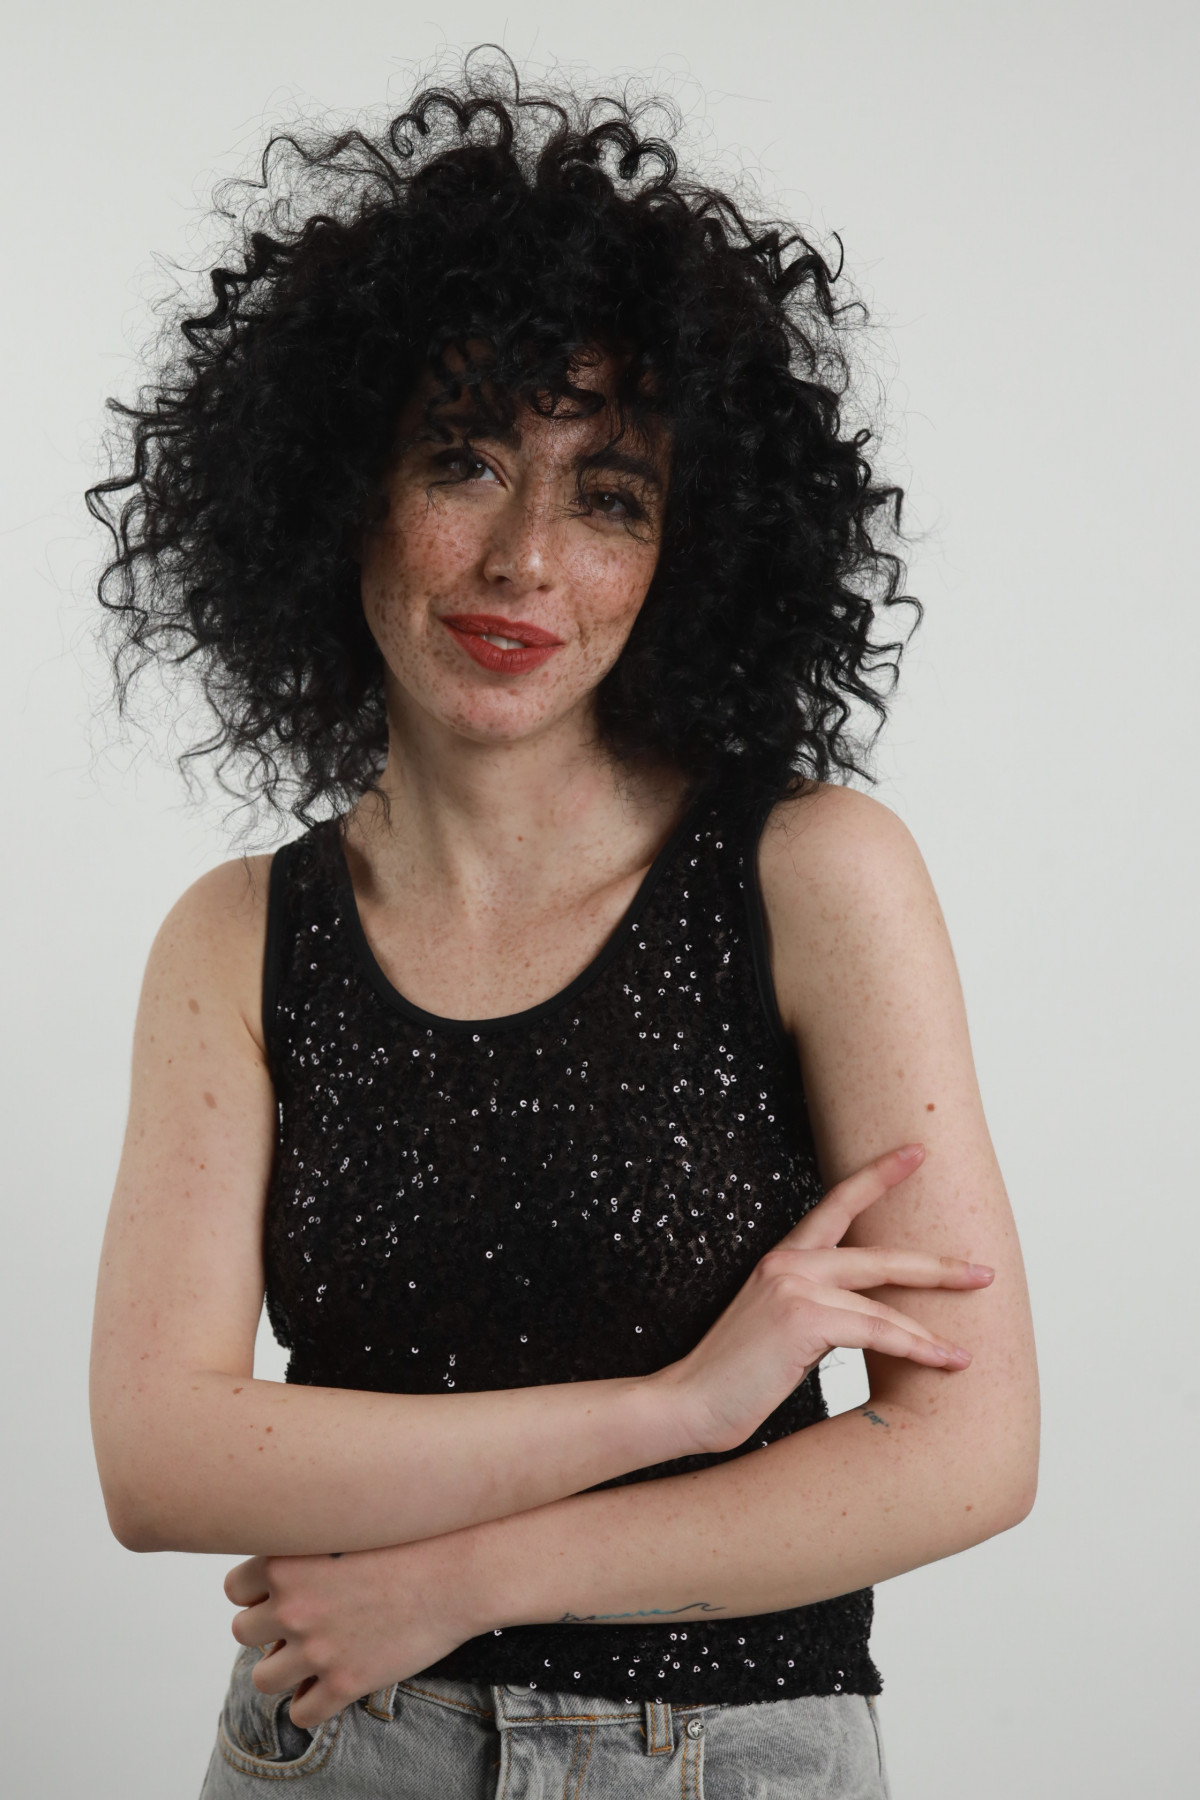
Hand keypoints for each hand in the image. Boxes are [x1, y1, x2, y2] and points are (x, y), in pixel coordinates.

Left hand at [225, 1529, 486, 1729]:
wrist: (459, 1569)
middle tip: (302, 1619)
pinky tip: (330, 1684)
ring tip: (309, 1655)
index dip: (258, 1589)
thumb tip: (281, 1564)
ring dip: (282, 1669)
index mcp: (286, 1562)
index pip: (235, 1588)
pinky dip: (311, 1703)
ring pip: (264, 1679)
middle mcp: (292, 1608)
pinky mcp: (345, 1683)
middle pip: (243, 1633)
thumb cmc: (411, 1536)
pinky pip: (303, 1713)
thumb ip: (306, 1540)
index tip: (283, 1588)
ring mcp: (317, 1650)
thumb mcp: (347, 1522)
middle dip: (268, 1628)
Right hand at [653, 1143, 993, 1455]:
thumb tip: (862, 1324)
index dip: (878, 1176)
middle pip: (880, 1254)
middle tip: (982, 1272)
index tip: (915, 1153)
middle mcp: (789, 1263)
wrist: (689, 1402)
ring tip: (964, 1349)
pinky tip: (943, 1361)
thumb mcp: (778, 1331)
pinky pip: (876, 1332)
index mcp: (782, 1260)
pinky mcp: (803, 1317)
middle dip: (936, 1266)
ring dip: (930, 1330)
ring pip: (884, 1302)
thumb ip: (816, 1313)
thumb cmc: (733, 1377)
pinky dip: (915, 1349)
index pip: (836, 1204)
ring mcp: (795, 1286)